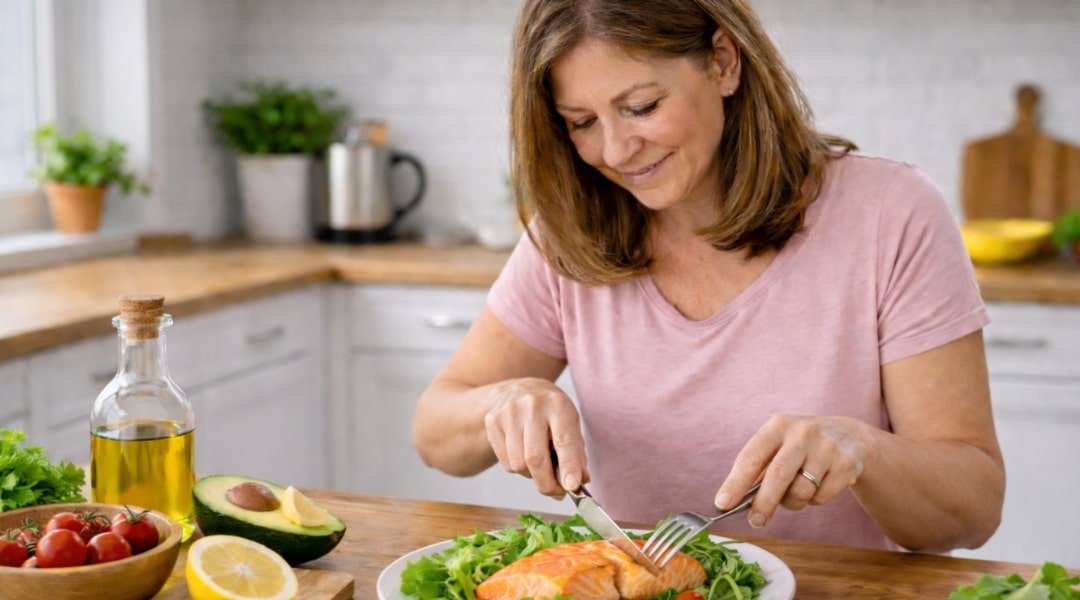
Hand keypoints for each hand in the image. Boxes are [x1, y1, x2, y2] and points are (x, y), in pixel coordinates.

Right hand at [484, 377, 587, 497]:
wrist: (519, 389)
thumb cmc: (550, 411)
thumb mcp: (570, 423)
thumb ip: (576, 453)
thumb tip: (577, 484)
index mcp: (558, 405)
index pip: (564, 441)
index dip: (569, 466)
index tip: (572, 486)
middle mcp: (532, 406)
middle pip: (535, 458)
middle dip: (547, 484)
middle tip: (556, 492)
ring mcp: (508, 413)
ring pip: (518, 465)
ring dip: (531, 475)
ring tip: (540, 465)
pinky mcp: (492, 422)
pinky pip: (506, 462)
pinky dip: (518, 468)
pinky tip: (523, 454)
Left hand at [714, 415, 874, 528]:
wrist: (850, 437)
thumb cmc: (801, 446)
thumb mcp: (779, 445)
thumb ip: (758, 469)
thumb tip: (733, 501)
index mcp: (777, 426)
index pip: (750, 457)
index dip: (735, 483)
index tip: (722, 504)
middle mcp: (802, 432)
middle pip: (777, 475)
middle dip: (763, 503)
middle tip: (755, 521)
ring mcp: (826, 447)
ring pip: (801, 491)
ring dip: (793, 502)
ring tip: (796, 490)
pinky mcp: (845, 464)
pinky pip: (821, 497)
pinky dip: (814, 500)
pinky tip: (819, 484)